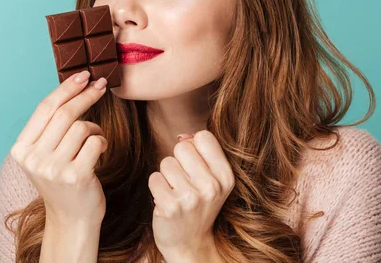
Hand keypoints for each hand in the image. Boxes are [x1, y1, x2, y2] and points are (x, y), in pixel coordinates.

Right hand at [10, 71, 108, 226]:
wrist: (72, 218)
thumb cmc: (63, 180)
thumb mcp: (46, 154)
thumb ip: (50, 128)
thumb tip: (74, 86)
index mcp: (21, 150)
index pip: (44, 109)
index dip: (65, 88)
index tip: (83, 75)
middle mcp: (34, 159)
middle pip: (64, 113)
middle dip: (86, 95)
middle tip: (101, 85)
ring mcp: (53, 169)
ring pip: (82, 127)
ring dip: (95, 128)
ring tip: (95, 140)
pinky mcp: (76, 176)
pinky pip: (96, 141)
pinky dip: (102, 142)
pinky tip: (100, 153)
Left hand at [148, 130, 234, 259]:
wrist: (189, 243)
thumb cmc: (198, 204)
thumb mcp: (212, 179)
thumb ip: (201, 153)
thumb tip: (182, 136)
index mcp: (226, 176)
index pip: (204, 137)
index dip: (194, 148)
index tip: (196, 166)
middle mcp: (211, 186)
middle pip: (182, 147)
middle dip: (179, 161)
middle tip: (184, 182)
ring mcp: (190, 198)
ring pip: (166, 162)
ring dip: (167, 176)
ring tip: (176, 193)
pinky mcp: (170, 207)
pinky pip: (154, 178)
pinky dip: (157, 187)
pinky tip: (167, 201)